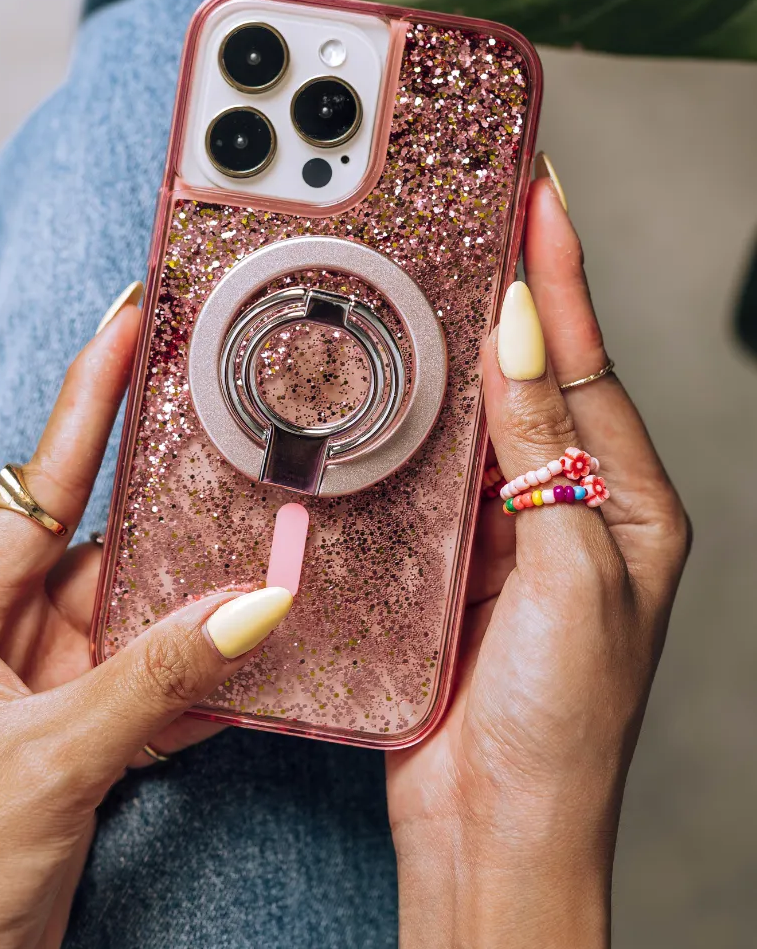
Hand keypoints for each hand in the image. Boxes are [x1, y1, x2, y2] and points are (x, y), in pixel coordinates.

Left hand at [0, 296, 292, 948]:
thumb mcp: (53, 761)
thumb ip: (160, 677)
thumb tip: (255, 608)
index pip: (41, 483)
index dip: (88, 396)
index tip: (126, 322)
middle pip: (104, 543)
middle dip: (175, 508)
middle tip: (235, 441)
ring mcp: (41, 677)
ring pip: (138, 609)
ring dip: (199, 602)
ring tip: (266, 560)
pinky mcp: (77, 723)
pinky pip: (151, 673)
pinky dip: (196, 672)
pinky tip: (245, 663)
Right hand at [386, 161, 690, 947]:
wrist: (495, 828)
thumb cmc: (562, 723)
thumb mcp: (577, 574)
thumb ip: (548, 451)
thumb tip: (526, 337)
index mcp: (630, 503)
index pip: (588, 362)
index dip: (559, 274)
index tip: (536, 193)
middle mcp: (573, 504)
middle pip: (536, 373)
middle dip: (509, 290)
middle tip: (478, 209)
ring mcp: (509, 528)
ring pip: (480, 413)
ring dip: (457, 346)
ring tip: (429, 271)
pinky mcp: (451, 555)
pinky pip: (434, 466)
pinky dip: (415, 418)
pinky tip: (392, 381)